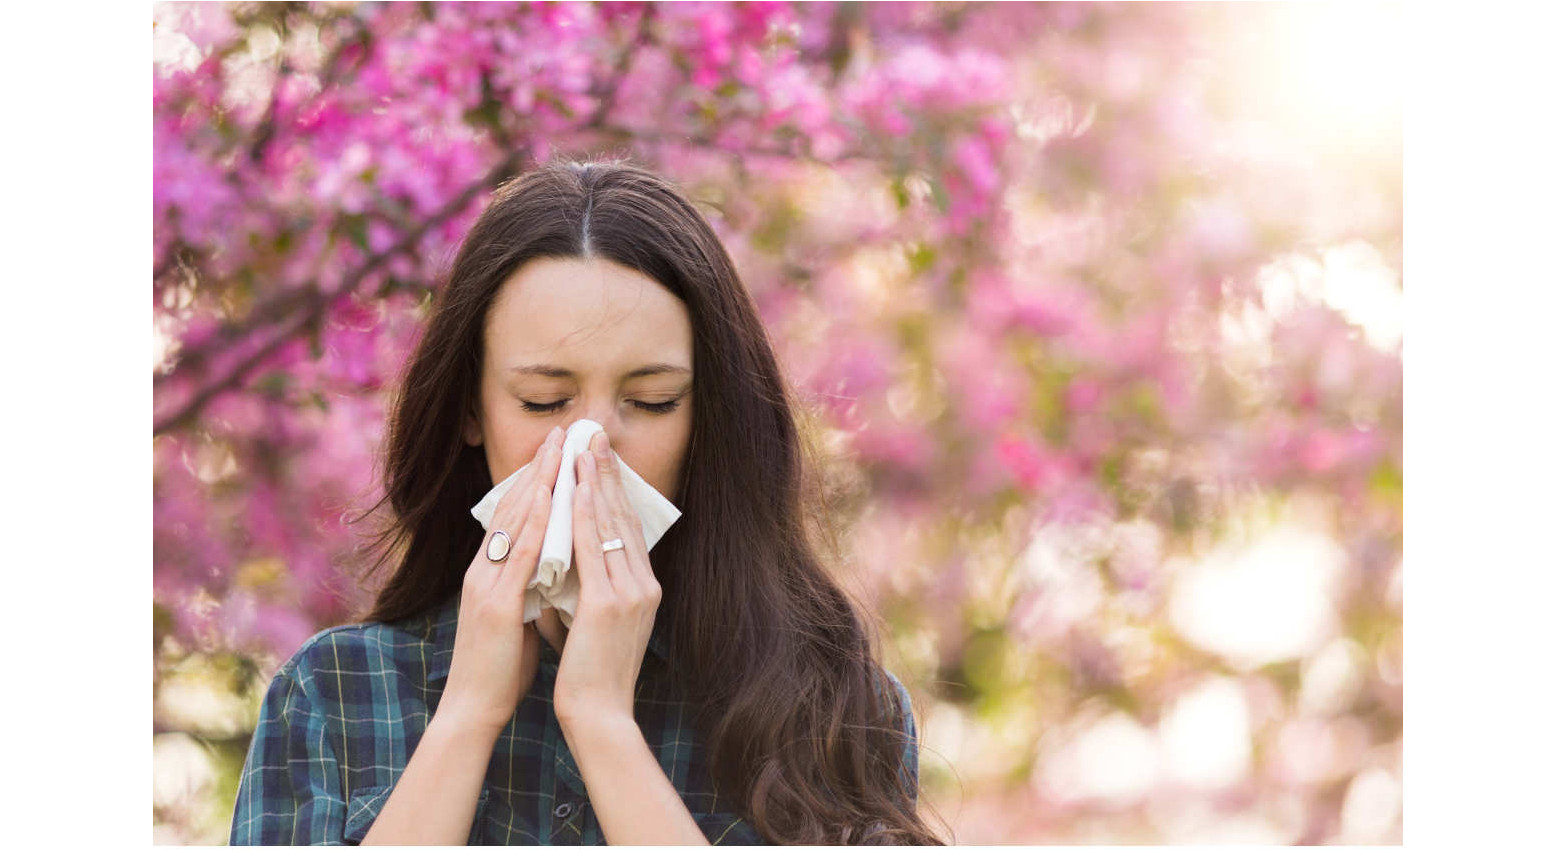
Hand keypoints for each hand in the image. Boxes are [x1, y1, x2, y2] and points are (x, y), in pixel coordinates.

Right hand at [439, 425, 565, 735]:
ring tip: (559, 450)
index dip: (535, 481)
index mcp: (489, 573)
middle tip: (561, 433)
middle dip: (538, 468)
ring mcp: (486, 584)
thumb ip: (529, 588)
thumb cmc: (500, 668)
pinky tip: (550, 501)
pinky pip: (519, 556)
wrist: (474, 709)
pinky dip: (535, 524)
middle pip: (511, 507)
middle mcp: (482, 570)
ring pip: (513, 522)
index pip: (513, 516)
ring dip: (538, 483)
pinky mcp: (495, 605)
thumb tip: (553, 569)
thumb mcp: (518, 616)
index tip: (557, 451)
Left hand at [552, 429, 661, 726]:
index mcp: (643, 589)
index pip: (626, 527)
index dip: (612, 489)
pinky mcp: (610, 604)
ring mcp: (631, 593)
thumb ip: (585, 590)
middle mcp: (644, 585)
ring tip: (583, 447)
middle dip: (606, 473)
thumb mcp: (594, 622)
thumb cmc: (591, 673)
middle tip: (593, 434)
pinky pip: (593, 548)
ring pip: (609, 524)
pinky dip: (583, 514)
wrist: (599, 714)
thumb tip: (563, 567)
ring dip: (594, 482)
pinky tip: (574, 488)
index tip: (598, 457)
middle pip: (623, 516)